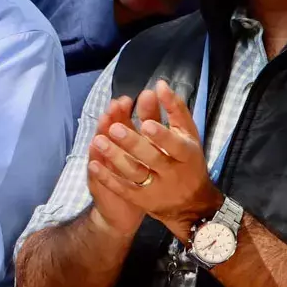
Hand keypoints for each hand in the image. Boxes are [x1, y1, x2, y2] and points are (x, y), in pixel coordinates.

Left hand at [90, 82, 220, 241]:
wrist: (192, 203)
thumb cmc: (189, 160)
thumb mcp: (189, 135)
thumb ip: (175, 109)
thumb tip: (159, 84)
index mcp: (187, 154)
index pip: (175, 145)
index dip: (161, 135)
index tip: (146, 123)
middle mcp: (172, 173)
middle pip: (152, 158)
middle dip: (133, 143)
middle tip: (114, 129)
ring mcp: (156, 188)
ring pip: (135, 173)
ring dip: (116, 158)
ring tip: (99, 141)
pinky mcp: (142, 200)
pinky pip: (123, 189)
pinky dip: (108, 178)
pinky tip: (94, 164)